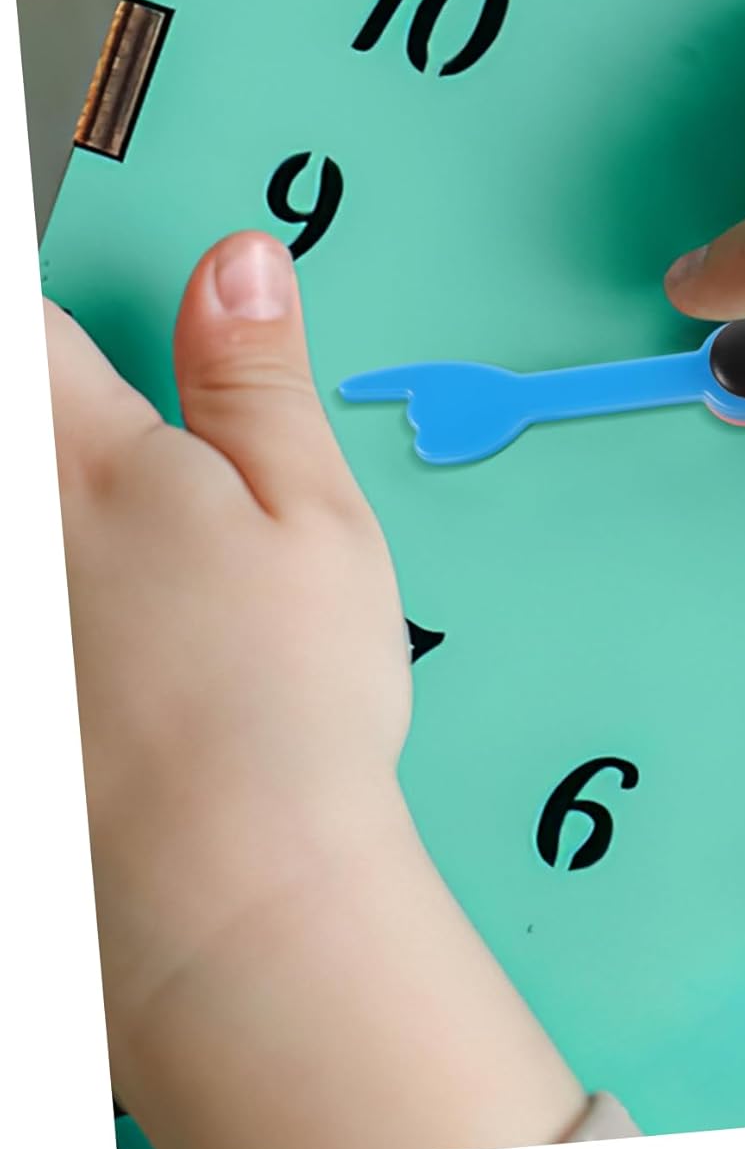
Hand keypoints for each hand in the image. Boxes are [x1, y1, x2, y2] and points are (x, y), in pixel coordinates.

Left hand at [47, 232, 583, 1148]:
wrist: (229, 887)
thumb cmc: (286, 697)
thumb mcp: (310, 511)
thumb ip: (257, 376)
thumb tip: (238, 261)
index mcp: (73, 458)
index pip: (26, 324)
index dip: (55, 290)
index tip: (90, 314)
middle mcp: (8, 530)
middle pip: (16, 413)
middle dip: (67, 418)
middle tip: (150, 477)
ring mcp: (5, 616)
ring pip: (24, 509)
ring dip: (72, 511)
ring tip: (160, 590)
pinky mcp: (15, 688)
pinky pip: (32, 593)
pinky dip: (69, 600)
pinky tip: (109, 639)